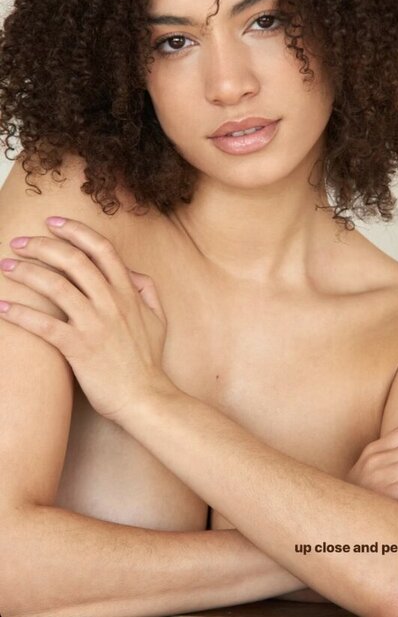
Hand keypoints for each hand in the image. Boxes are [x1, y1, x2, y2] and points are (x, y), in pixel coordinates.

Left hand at [0, 216, 178, 422]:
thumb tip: (130, 271)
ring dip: (26, 271)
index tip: (53, 222)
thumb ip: (146, 289)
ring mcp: (94, 324)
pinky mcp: (78, 348)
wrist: (145, 398)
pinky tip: (2, 306)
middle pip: (72, 259)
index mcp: (128, 291)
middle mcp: (110, 302)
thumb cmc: (149, 361)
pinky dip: (19, 313)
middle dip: (41, 245)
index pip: (101, 248)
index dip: (75, 230)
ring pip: (55, 285)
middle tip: (17, 242)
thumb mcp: (159, 317)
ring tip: (5, 266)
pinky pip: (43, 324)